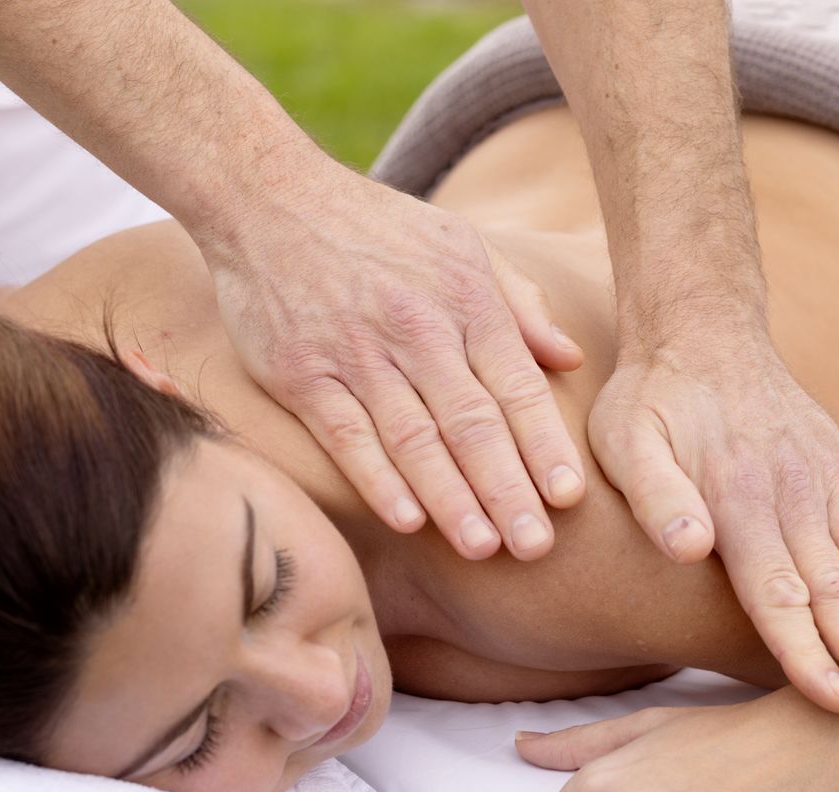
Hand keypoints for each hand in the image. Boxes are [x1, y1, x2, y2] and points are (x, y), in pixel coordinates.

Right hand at [203, 162, 587, 560]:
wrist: (268, 196)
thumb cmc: (377, 227)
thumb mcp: (461, 244)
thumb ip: (517, 305)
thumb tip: (569, 358)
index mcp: (466, 300)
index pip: (517, 387)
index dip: (545, 445)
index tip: (570, 498)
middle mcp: (417, 329)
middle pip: (472, 423)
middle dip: (508, 489)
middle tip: (536, 545)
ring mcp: (357, 354)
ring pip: (414, 438)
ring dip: (451, 499)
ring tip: (482, 548)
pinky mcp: (303, 373)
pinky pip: (347, 435)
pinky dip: (378, 479)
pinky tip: (407, 520)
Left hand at [587, 336, 838, 709]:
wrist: (702, 333)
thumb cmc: (652, 400)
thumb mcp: (626, 442)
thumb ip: (658, 498)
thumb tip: (690, 549)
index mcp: (737, 499)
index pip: (774, 592)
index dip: (803, 651)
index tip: (835, 700)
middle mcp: (795, 494)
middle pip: (834, 589)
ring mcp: (831, 481)